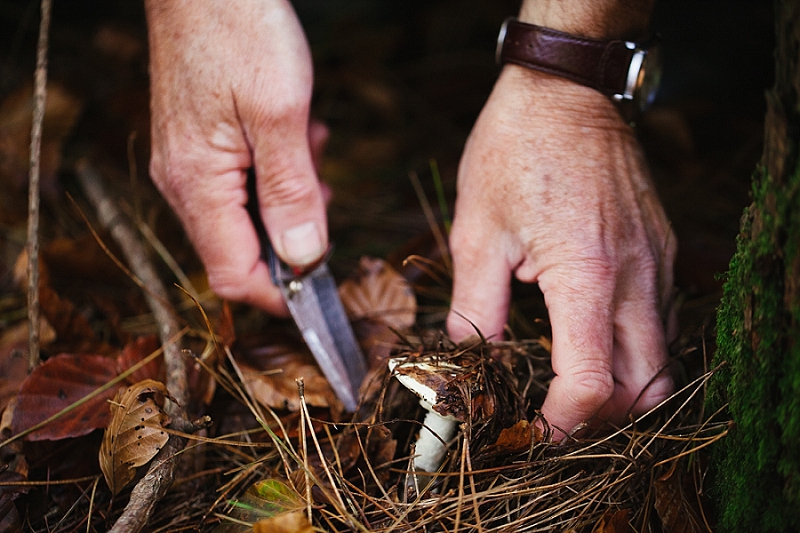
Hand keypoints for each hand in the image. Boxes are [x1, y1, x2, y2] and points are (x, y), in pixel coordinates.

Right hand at [145, 0, 327, 313]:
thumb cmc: (240, 30)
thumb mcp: (281, 115)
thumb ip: (291, 193)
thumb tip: (304, 259)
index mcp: (198, 184)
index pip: (234, 274)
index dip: (280, 296)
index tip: (321, 291)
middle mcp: (184, 183)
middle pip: (242, 250)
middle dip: (294, 234)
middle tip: (321, 188)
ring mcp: (188, 165)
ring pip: (246, 217)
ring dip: (290, 197)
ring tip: (310, 148)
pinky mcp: (199, 147)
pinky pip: (241, 185)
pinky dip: (277, 172)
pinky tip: (297, 136)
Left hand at [446, 66, 676, 438]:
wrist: (565, 91)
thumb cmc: (516, 150)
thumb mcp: (477, 231)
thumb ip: (475, 306)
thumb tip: (468, 357)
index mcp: (587, 274)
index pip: (590, 383)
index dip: (561, 421)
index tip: (533, 429)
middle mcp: (637, 276)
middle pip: (644, 387)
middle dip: (600, 414)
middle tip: (553, 410)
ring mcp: (658, 262)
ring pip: (659, 357)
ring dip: (618, 382)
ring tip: (567, 376)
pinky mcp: (662, 249)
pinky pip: (659, 319)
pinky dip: (629, 345)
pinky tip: (586, 330)